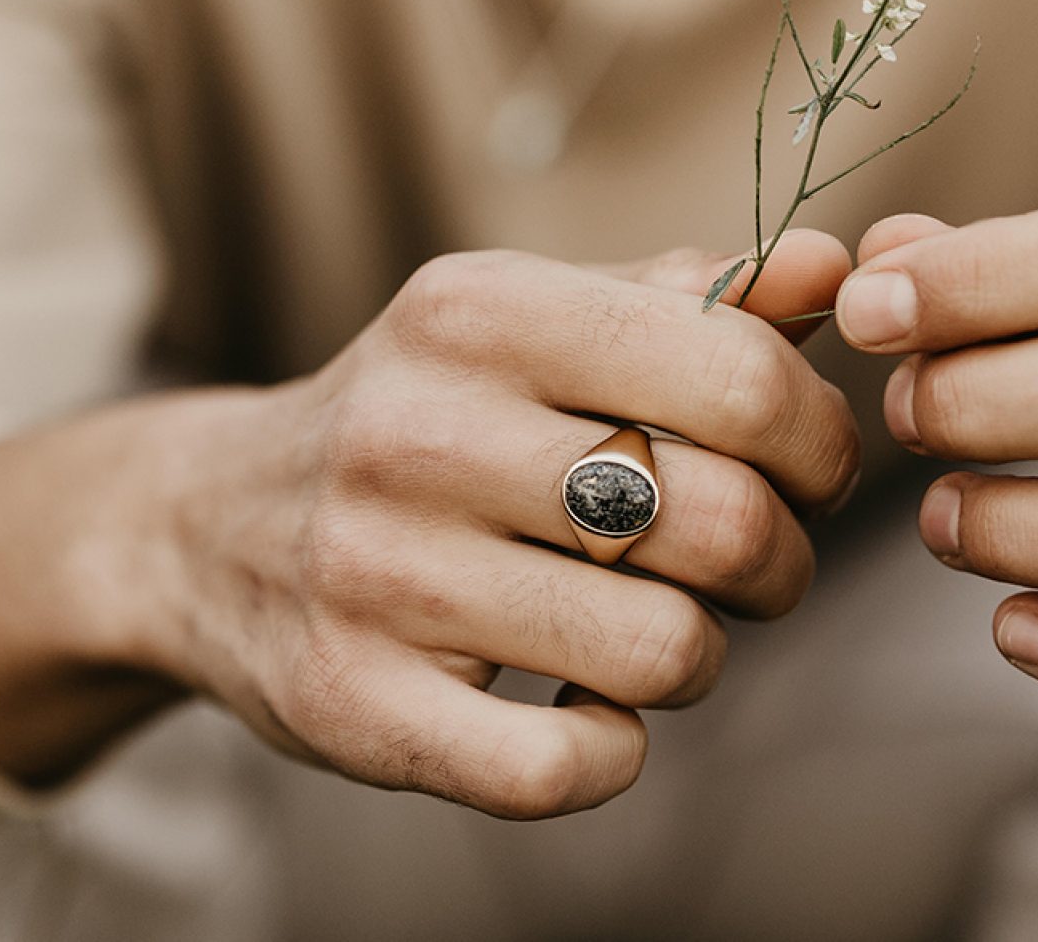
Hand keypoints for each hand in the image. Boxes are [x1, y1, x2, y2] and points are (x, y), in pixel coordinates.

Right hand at [0, 236, 857, 816]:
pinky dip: (612, 751)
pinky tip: (581, 707)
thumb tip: (834, 269)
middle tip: (751, 564)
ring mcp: (378, 576)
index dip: (820, 440)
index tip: (804, 469)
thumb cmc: (414, 414)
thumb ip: (685, 297)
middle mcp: (419, 432)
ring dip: (695, 655)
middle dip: (779, 562)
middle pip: (725, 525)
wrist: (203, 528)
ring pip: (668, 653)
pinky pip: (571, 768)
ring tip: (649, 625)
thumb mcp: (524, 322)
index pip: (743, 378)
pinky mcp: (356, 705)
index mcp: (479, 312)